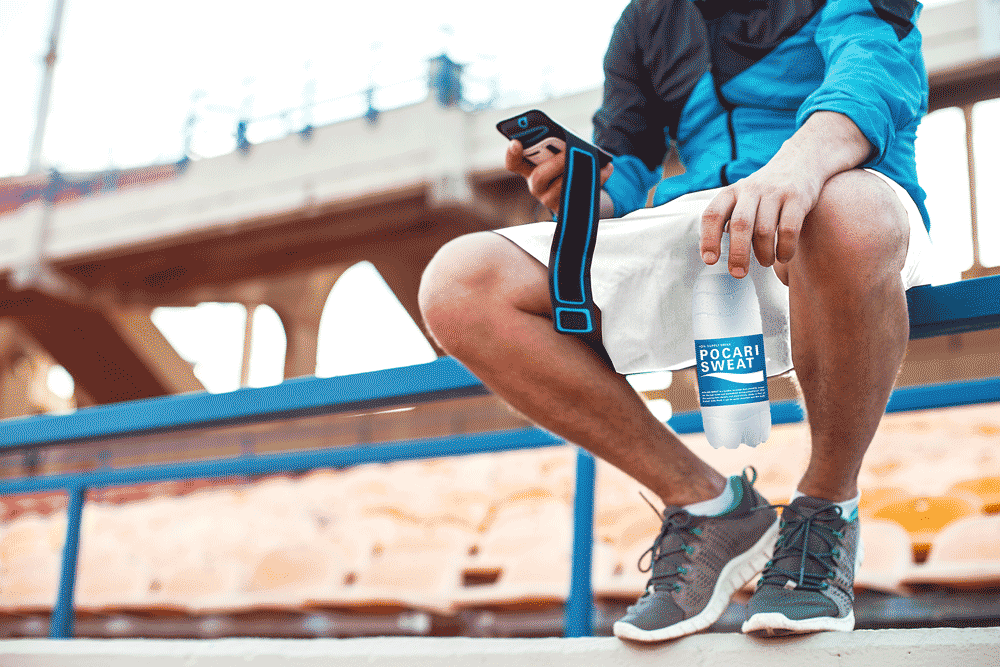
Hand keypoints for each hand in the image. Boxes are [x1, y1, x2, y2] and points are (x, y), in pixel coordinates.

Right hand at [505, 139, 613, 211]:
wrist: (585, 186)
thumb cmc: (570, 162)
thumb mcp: (562, 148)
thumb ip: (562, 141)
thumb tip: (572, 139)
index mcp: (529, 168)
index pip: (513, 163)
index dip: (512, 154)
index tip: (516, 142)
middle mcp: (536, 186)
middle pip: (539, 177)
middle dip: (555, 163)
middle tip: (568, 152)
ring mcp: (550, 200)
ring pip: (561, 188)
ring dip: (578, 170)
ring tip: (592, 158)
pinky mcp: (567, 209)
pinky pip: (581, 195)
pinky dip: (597, 178)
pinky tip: (606, 167)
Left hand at [699, 154, 823, 277]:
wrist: (800, 161)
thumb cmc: (764, 191)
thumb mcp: (741, 197)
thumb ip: (728, 219)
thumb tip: (714, 255)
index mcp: (731, 193)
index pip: (713, 214)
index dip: (709, 238)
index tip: (710, 260)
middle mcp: (750, 190)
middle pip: (740, 224)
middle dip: (738, 253)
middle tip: (738, 273)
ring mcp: (775, 192)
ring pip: (764, 230)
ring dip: (763, 254)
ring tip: (764, 262)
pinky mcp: (798, 197)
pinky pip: (789, 229)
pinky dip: (785, 248)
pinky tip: (783, 256)